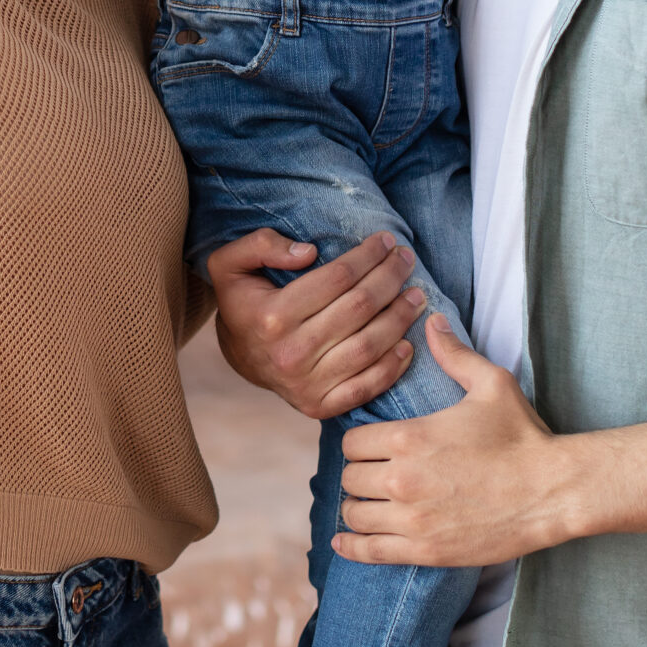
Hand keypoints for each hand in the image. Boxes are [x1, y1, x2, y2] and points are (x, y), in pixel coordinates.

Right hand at [207, 230, 426, 420]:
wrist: (238, 358)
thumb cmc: (242, 302)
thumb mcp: (230, 264)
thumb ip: (260, 245)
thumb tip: (308, 252)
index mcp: (272, 316)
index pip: (337, 278)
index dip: (367, 256)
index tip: (385, 240)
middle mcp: (291, 353)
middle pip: (359, 308)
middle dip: (390, 278)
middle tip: (406, 259)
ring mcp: (306, 384)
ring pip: (369, 346)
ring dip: (400, 318)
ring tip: (416, 295)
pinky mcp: (319, 406)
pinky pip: (366, 387)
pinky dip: (393, 367)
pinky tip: (408, 343)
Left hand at [333, 316, 567, 566]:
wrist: (553, 491)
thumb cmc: (522, 436)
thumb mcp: (491, 384)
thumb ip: (453, 354)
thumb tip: (431, 322)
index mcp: (409, 437)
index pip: (351, 442)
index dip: (360, 442)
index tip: (372, 445)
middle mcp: (402, 478)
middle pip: (350, 477)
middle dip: (361, 472)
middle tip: (375, 472)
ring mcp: (412, 518)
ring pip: (354, 513)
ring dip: (358, 506)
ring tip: (370, 502)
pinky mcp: (425, 550)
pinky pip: (369, 551)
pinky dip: (351, 546)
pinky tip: (343, 540)